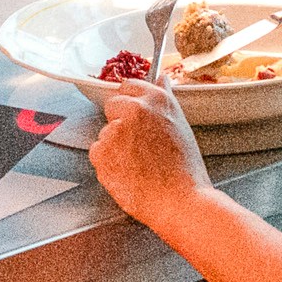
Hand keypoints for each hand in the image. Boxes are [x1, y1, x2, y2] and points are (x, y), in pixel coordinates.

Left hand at [86, 83, 213, 221]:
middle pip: (112, 106)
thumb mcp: (181, 126)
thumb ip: (164, 100)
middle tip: (138, 146)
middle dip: (120, 122)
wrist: (179, 201)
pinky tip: (127, 172)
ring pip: (105, 132)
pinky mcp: (101, 152)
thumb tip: (160, 80)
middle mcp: (135, 110)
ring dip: (114, 146)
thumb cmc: (184, 170)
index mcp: (157, 100)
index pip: (128, 86)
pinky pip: (97, 153)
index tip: (133, 115)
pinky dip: (107, 163)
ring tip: (137, 164)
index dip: (130, 102)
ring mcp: (115, 130)